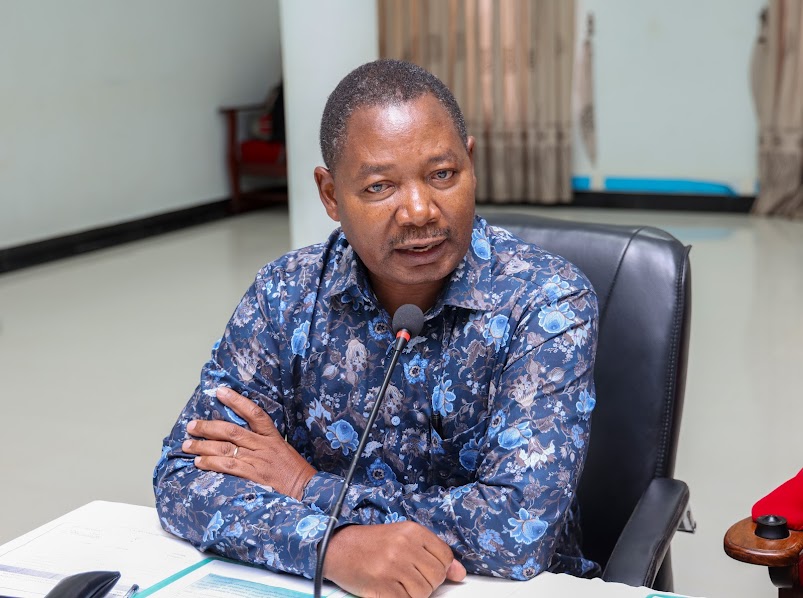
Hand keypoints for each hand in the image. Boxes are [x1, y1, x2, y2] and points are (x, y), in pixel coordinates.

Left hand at [182, 387, 315, 499]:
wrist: (306, 489)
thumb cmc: (294, 470)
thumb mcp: (283, 448)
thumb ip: (264, 440)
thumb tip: (242, 435)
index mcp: (272, 436)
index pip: (254, 412)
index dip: (236, 400)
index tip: (219, 391)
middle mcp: (263, 445)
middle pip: (231, 431)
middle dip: (208, 427)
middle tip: (191, 425)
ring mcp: (257, 461)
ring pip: (225, 448)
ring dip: (203, 446)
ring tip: (187, 445)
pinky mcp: (253, 476)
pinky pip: (228, 467)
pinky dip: (211, 463)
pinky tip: (199, 462)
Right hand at [324, 522, 466, 597]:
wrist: (337, 547)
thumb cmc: (370, 544)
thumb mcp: (403, 538)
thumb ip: (432, 553)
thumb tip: (460, 573)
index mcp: (412, 531)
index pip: (445, 556)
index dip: (438, 568)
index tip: (424, 569)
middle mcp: (405, 546)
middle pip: (436, 577)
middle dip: (426, 583)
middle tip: (407, 578)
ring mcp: (393, 566)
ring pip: (423, 592)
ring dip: (414, 594)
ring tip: (398, 585)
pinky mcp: (383, 586)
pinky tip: (391, 591)